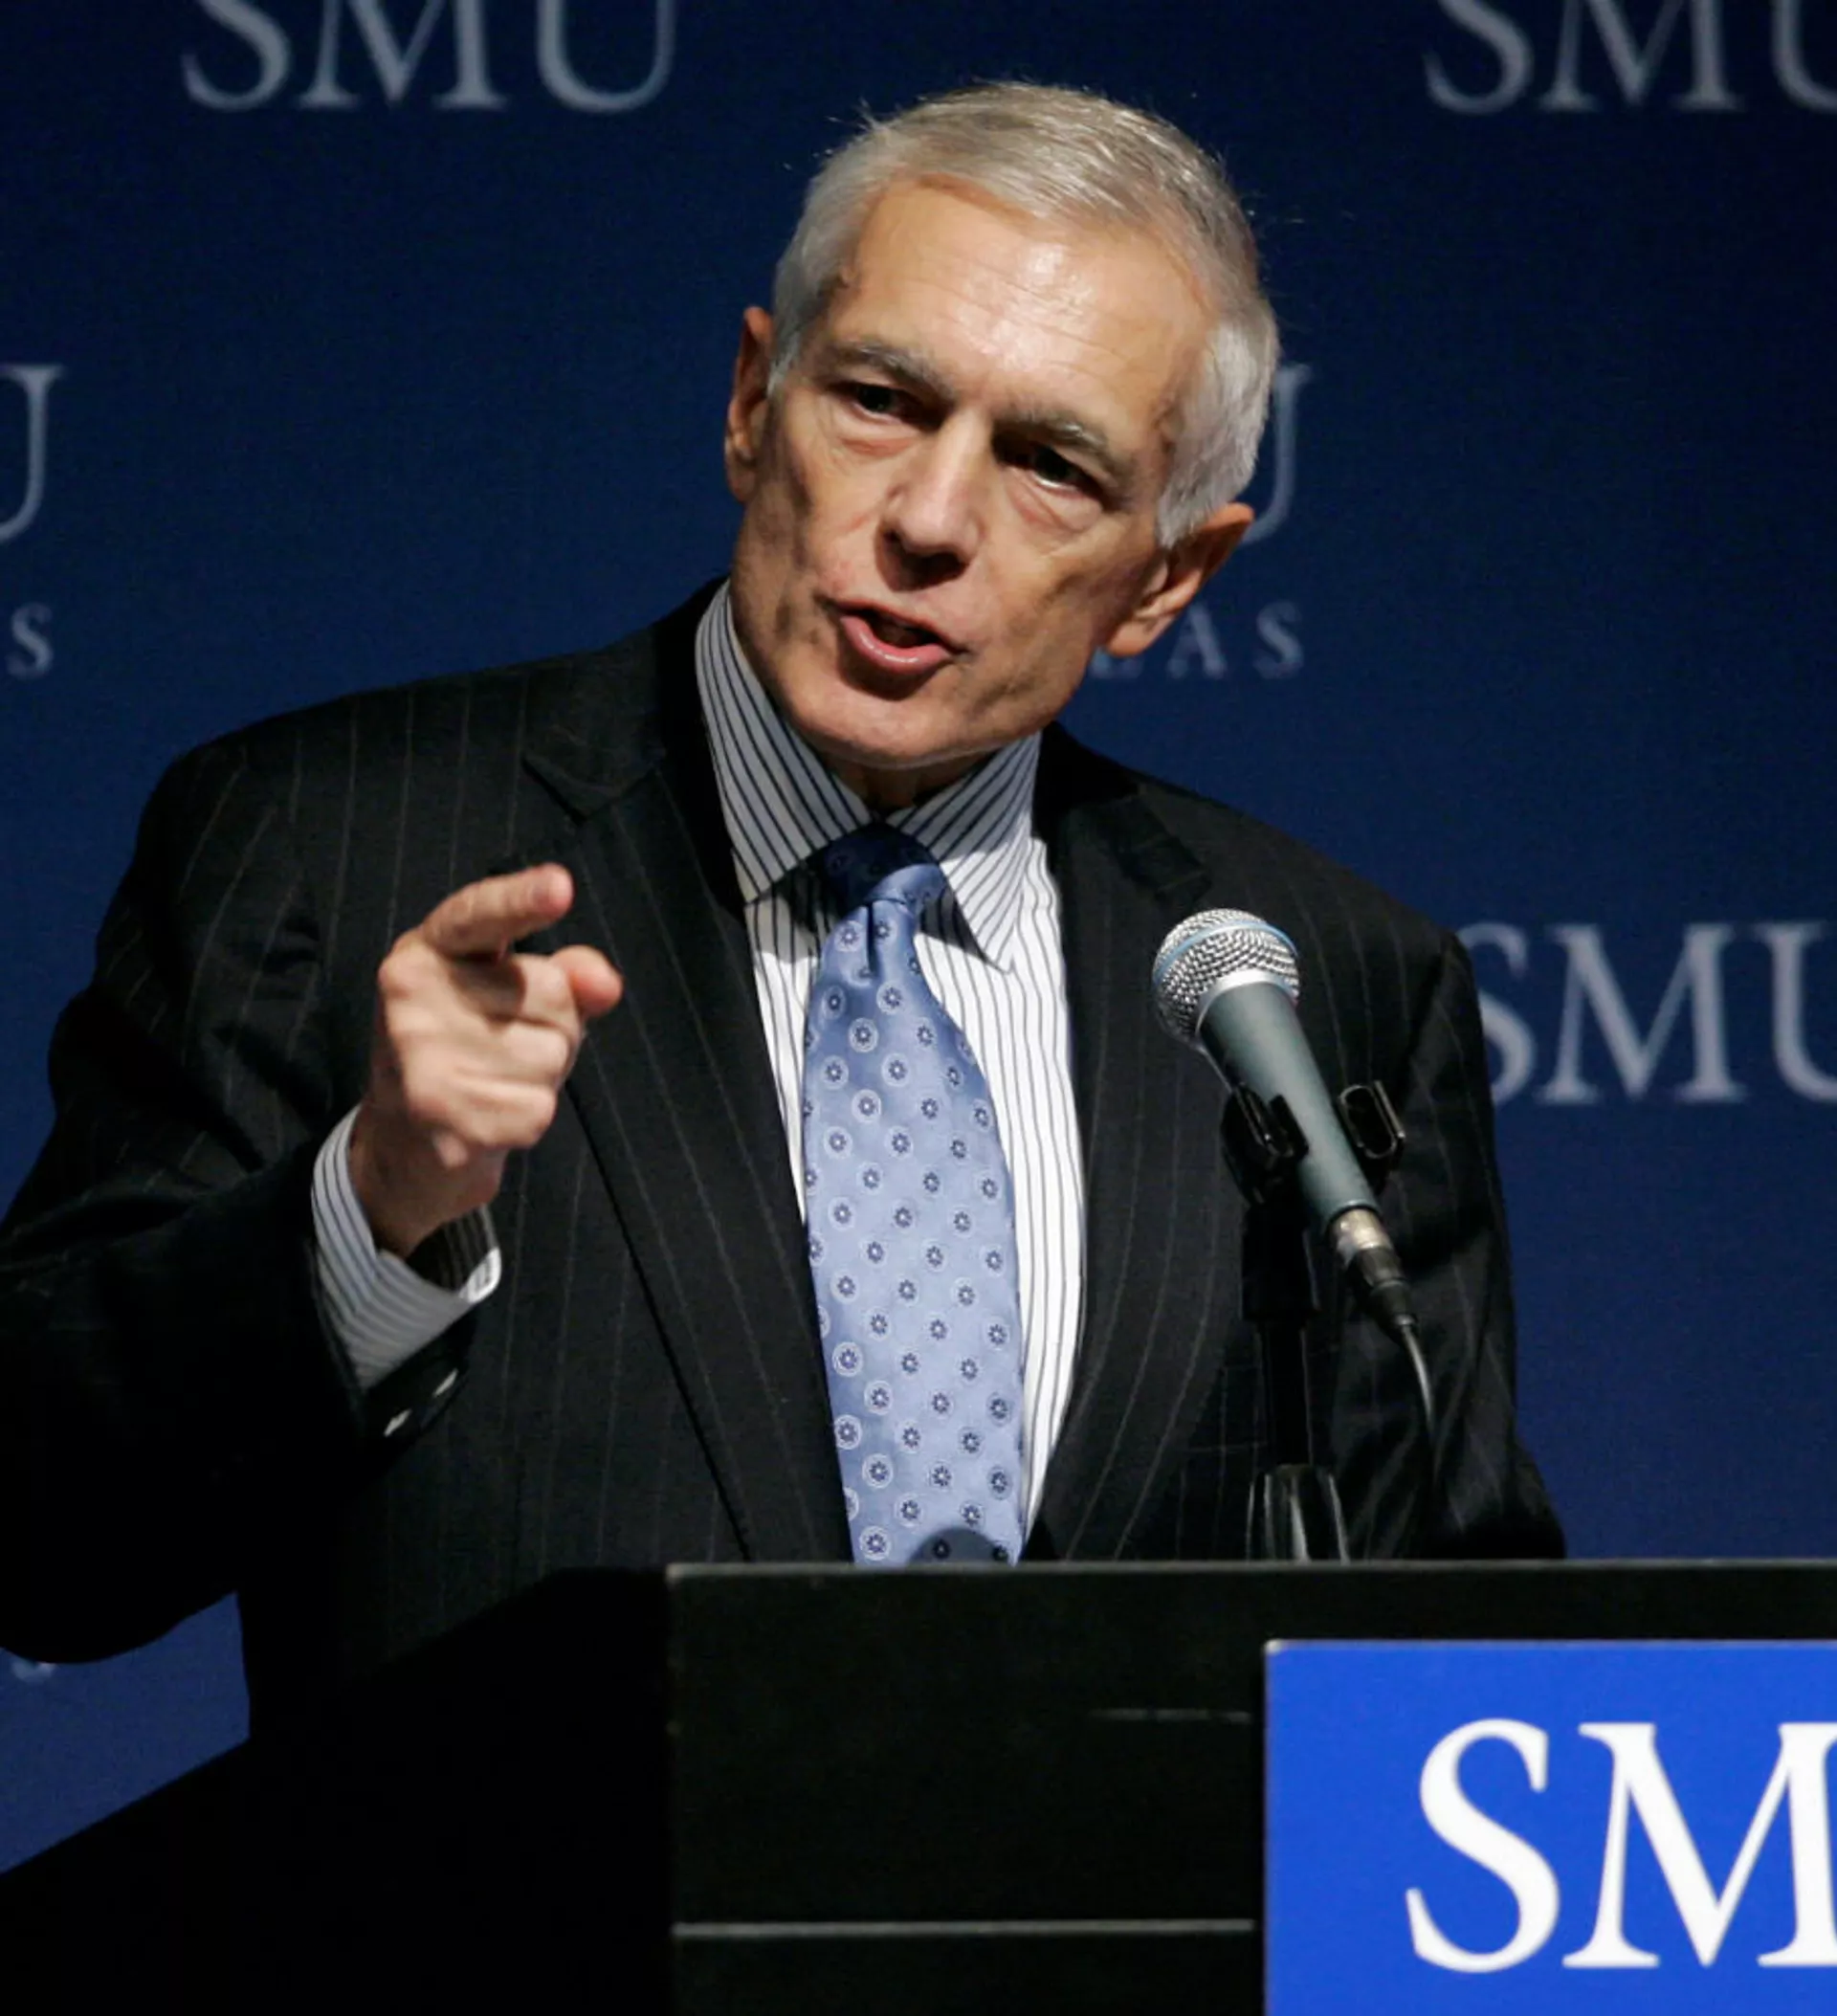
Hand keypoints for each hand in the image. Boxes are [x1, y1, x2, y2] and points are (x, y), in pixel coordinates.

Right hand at [347, 864, 621, 1257]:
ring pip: (552, 1054)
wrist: (402, 1143)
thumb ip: (566, 976)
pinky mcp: (441, 1114)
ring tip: (492, 1081)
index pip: (480, 914)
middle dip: (553, 1027)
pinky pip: (539, 1108)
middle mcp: (412, 991)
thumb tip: (605, 983)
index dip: (521, 899)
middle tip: (501, 1048)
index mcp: (429, 948)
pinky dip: (528, 1119)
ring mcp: (421, 1054)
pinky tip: (488, 1117)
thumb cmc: (469, 1051)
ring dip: (542, 1077)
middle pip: (552, 992)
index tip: (562, 886)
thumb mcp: (511, 998)